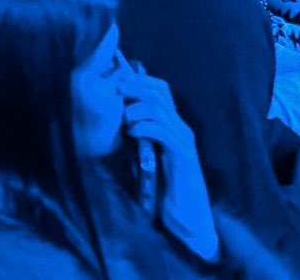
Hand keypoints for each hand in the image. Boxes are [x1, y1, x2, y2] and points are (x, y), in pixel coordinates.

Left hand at [120, 72, 217, 260]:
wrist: (186, 218)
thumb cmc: (164, 188)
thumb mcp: (146, 155)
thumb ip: (137, 135)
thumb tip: (113, 118)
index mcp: (172, 124)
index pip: (160, 88)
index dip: (137, 80)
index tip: (115, 84)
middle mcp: (180, 127)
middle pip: (159, 91)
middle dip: (133, 88)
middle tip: (115, 95)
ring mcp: (184, 140)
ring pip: (159, 108)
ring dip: (134, 110)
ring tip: (123, 122)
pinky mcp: (183, 155)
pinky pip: (163, 131)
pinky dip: (144, 127)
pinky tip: (132, 133)